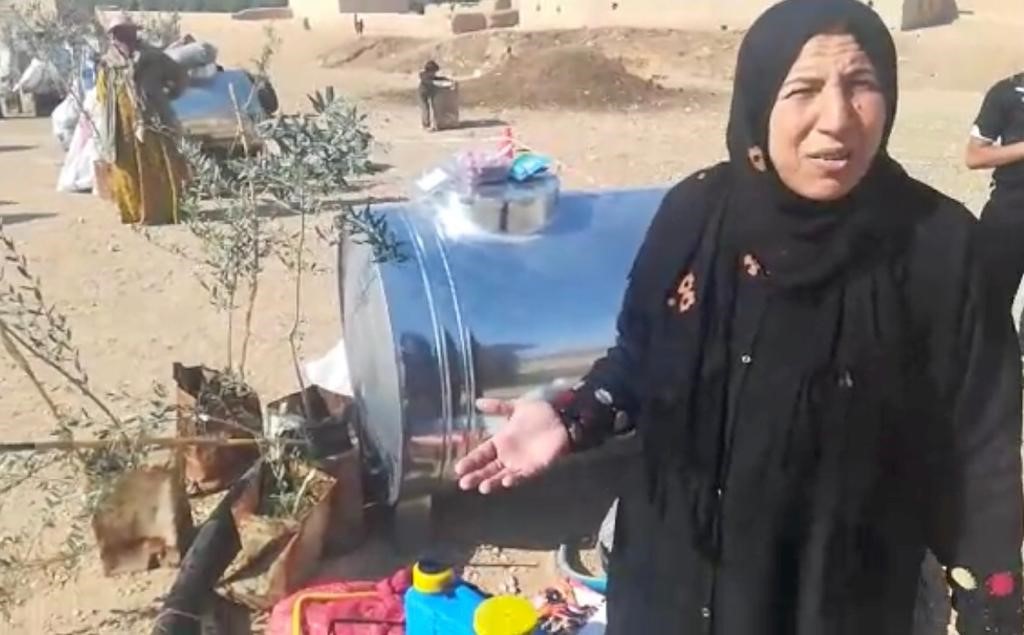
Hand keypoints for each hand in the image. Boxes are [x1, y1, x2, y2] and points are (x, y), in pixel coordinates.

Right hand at [454, 398, 570, 493]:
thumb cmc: (539, 413)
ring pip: (501, 476)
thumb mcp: (516, 407)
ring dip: (492, 482)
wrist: (563, 418)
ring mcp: (520, 463)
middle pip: (488, 469)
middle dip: (476, 476)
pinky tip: (505, 481)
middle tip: (463, 484)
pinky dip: (514, 479)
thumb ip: (498, 406)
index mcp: (501, 442)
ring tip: (482, 487)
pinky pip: (522, 476)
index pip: (481, 454)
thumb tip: (477, 402)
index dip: (470, 461)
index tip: (458, 469)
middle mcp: (508, 455)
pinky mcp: (534, 468)